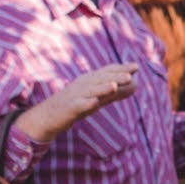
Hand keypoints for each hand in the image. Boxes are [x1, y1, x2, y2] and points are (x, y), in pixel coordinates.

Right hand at [15, 62, 135, 146]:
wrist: (47, 116)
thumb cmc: (76, 104)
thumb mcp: (98, 97)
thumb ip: (116, 91)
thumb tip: (137, 83)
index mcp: (90, 80)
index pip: (107, 72)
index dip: (120, 69)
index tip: (136, 67)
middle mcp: (83, 85)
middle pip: (101, 79)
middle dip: (115, 76)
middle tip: (131, 74)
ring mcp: (75, 96)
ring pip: (91, 91)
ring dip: (103, 88)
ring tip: (115, 86)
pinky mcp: (68, 109)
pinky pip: (78, 105)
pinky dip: (86, 103)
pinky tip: (94, 102)